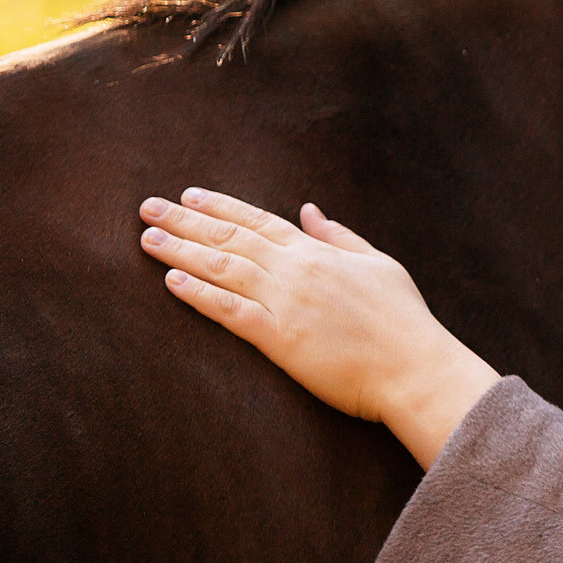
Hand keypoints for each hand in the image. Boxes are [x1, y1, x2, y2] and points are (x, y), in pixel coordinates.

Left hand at [139, 188, 497, 465]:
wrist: (414, 368)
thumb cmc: (404, 320)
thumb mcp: (379, 264)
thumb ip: (340, 237)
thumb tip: (310, 211)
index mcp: (319, 252)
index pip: (259, 221)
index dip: (221, 206)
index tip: (189, 194)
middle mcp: (297, 270)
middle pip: (230, 238)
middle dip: (185, 220)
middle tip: (148, 207)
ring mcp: (287, 303)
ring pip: (222, 269)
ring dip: (181, 251)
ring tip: (148, 238)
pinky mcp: (280, 338)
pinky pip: (230, 311)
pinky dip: (198, 294)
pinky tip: (171, 281)